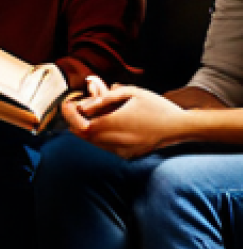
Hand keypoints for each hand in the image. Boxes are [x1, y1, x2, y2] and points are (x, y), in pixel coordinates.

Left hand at [64, 82, 185, 157]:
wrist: (180, 127)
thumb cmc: (156, 106)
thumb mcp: (131, 93)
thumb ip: (103, 98)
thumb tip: (82, 106)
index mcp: (115, 125)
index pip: (81, 125)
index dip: (70, 115)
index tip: (69, 104)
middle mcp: (116, 141)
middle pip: (83, 136)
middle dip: (75, 121)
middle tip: (76, 108)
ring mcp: (121, 151)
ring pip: (92, 142)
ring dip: (87, 128)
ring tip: (92, 113)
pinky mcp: (127, 155)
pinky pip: (104, 146)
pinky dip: (99, 135)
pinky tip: (108, 123)